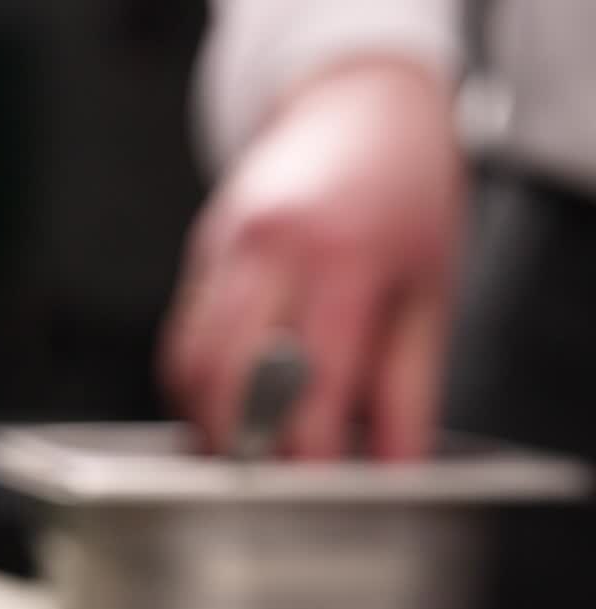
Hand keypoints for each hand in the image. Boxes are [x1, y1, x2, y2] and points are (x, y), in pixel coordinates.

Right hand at [161, 62, 462, 457]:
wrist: (362, 108)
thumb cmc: (406, 200)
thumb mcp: (427, 298)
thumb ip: (406, 396)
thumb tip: (391, 475)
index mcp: (339, 260)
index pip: (305, 394)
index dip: (305, 464)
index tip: (316, 500)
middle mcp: (269, 249)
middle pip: (225, 385)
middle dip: (241, 453)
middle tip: (269, 491)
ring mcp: (224, 246)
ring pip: (187, 366)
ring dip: (207, 426)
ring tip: (245, 459)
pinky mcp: (200, 252)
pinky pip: (180, 340)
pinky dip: (196, 390)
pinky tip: (228, 411)